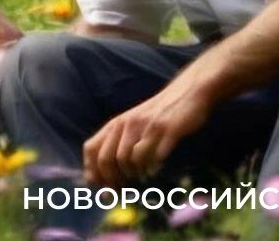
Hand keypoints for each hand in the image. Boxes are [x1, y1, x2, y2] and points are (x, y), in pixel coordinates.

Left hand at [82, 78, 210, 187]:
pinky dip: (153, 167)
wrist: (188, 92)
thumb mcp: (133, 123)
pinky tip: (155, 168)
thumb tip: (104, 178)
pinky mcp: (169, 130)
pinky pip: (155, 156)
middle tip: (122, 187)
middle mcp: (129, 124)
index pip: (91, 149)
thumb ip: (118, 143)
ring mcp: (148, 127)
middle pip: (108, 159)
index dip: (92, 171)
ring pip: (129, 159)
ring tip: (140, 174)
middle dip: (112, 179)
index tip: (102, 186)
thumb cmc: (158, 114)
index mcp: (117, 123)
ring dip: (134, 174)